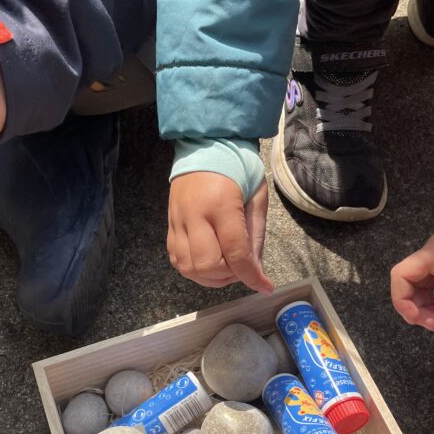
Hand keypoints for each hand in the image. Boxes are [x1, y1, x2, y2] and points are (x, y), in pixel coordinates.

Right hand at [167, 171, 273, 292]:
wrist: (204, 146)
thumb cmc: (236, 167)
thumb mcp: (256, 195)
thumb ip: (255, 234)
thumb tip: (257, 269)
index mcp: (221, 204)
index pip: (235, 252)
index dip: (251, 275)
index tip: (265, 287)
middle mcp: (194, 215)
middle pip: (207, 265)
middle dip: (229, 276)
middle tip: (242, 268)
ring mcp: (177, 221)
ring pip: (188, 268)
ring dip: (210, 277)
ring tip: (226, 266)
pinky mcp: (169, 226)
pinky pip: (177, 260)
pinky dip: (195, 269)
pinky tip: (209, 261)